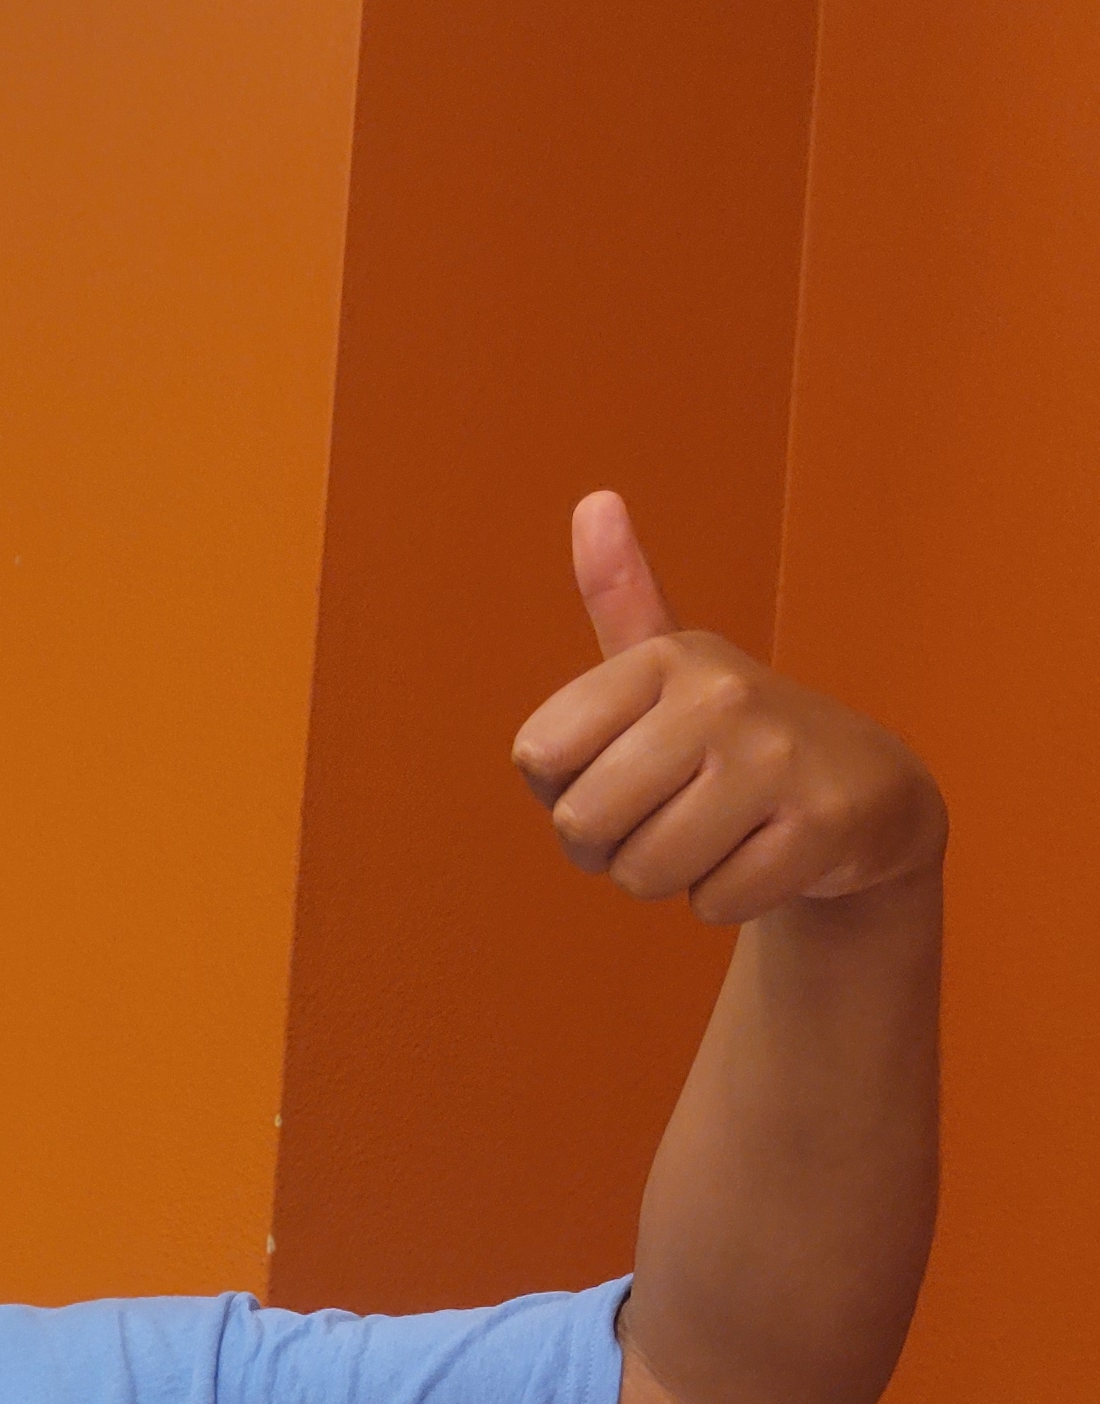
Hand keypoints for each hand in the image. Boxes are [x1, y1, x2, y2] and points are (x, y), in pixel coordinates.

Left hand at [513, 491, 945, 923]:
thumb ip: (620, 597)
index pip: (536, 758)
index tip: (620, 768)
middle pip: (582, 825)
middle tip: (669, 815)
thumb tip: (593, 500)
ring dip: (668, 876)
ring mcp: (774, 759)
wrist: (867, 787)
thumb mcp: (669, 668)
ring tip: (719, 832)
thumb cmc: (731, 735)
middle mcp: (718, 695)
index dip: (563, 789)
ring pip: (643, 874)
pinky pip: (711, 903)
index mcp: (662, 657)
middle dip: (609, 846)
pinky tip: (764, 854)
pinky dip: (727, 899)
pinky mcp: (818, 826)